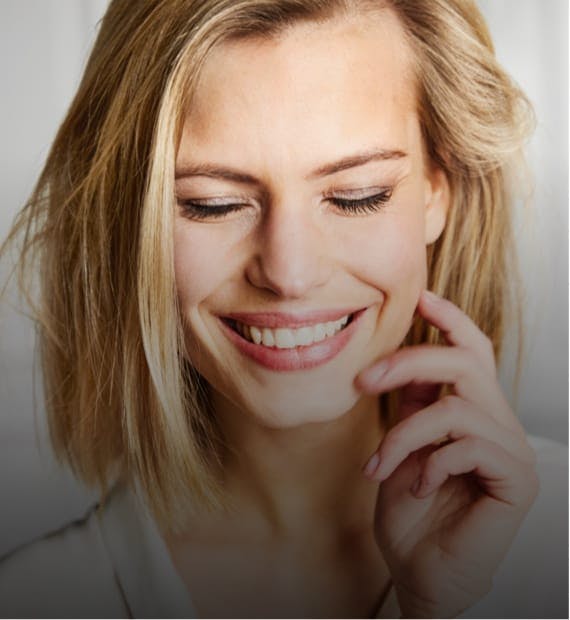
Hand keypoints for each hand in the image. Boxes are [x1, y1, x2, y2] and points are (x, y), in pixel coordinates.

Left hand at [356, 290, 538, 618]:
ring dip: (404, 435)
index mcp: (470, 411)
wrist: (420, 574)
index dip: (448, 319)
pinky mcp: (516, 479)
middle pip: (465, 361)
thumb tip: (403, 360)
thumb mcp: (402, 446)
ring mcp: (510, 450)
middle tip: (363, 380)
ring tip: (380, 467)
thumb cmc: (410, 514)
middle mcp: (497, 423)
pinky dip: (428, 463)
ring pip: (455, 407)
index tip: (418, 298)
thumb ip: (412, 404)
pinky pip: (466, 445)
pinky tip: (418, 488)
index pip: (470, 350)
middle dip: (409, 361)